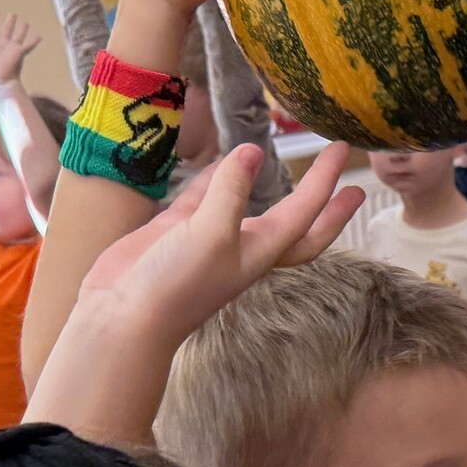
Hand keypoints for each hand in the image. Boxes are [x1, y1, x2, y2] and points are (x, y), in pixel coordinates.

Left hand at [0, 7, 40, 87]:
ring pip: (18, 35)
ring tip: (25, 23)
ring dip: (21, 29)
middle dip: (9, 22)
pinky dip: (34, 41)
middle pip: (6, 30)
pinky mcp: (20, 53)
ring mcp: (12, 49)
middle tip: (13, 14)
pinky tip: (39, 36)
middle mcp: (2, 45)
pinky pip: (29, 46)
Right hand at [75, 143, 362, 344]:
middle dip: (320, 198)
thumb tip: (251, 152)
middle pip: (293, 219)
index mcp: (262, 250)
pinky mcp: (175, 231)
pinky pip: (201, 197)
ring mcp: (207, 237)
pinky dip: (212, 177)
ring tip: (273, 153)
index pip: (305, 213)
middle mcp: (241, 245)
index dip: (325, 183)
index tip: (343, 150)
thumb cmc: (178, 283)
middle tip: (342, 168)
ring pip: (242, 202)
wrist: (124, 317)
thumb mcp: (212, 233)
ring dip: (258, 180)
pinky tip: (219, 156)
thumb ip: (231, 191)